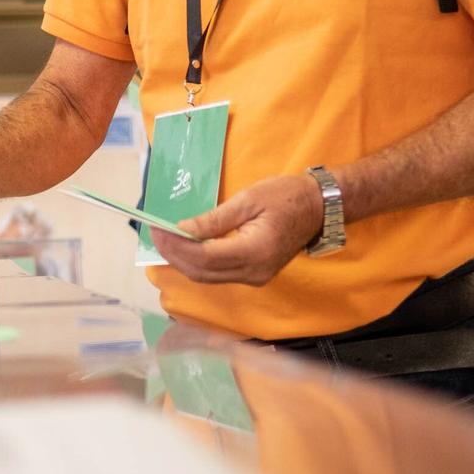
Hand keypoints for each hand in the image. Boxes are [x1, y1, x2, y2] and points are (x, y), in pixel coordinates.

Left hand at [150, 174, 322, 286]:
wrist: (319, 207)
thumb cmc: (286, 196)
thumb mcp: (248, 199)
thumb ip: (214, 219)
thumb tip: (182, 230)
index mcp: (255, 251)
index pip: (204, 256)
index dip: (176, 245)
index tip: (157, 227)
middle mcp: (254, 272)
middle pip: (202, 272)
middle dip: (173, 253)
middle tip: (154, 232)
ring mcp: (255, 277)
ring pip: (207, 277)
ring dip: (182, 260)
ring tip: (164, 238)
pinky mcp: (255, 276)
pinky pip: (218, 274)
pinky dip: (197, 262)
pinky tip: (185, 246)